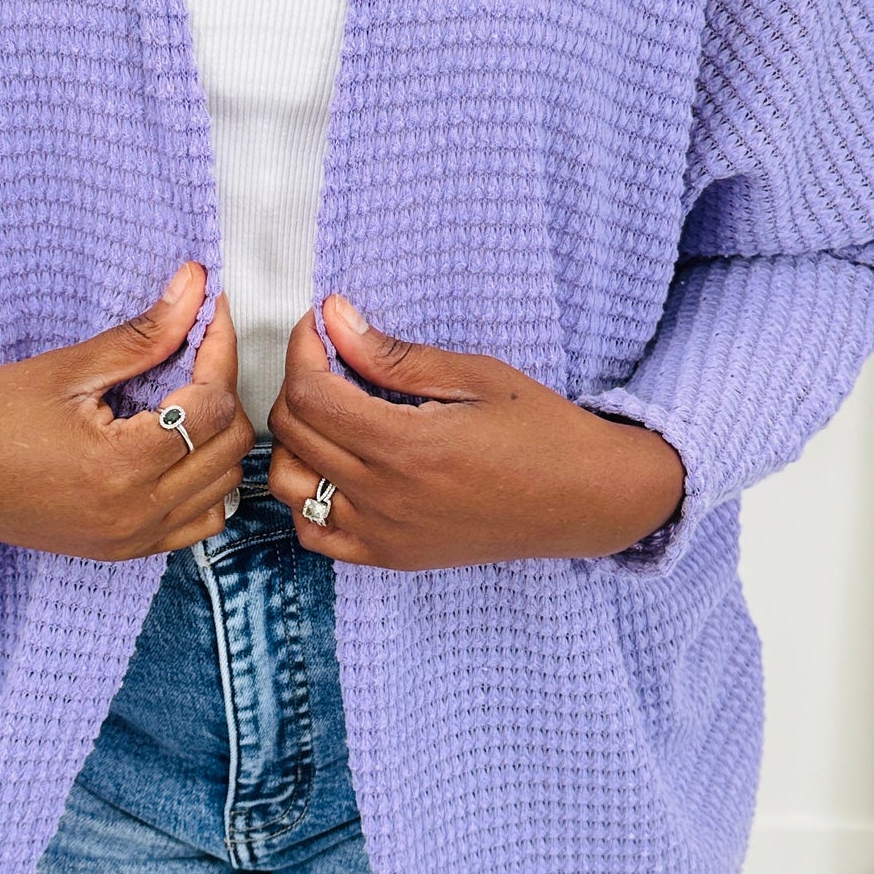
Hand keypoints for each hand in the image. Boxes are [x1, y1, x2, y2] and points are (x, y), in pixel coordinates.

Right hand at [0, 264, 255, 556]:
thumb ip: (143, 334)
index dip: (218, 351)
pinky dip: (204, 483)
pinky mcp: (125, 551)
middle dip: (223, 390)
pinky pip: (199, 522)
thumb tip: (195, 287)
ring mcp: (132, 540)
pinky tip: (178, 448)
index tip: (211, 313)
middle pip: (230, 448)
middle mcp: (135, 514)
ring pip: (224, 488)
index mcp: (120, 467)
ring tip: (188, 396)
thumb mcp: (69, 369)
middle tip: (199, 349)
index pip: (212, 405)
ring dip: (218, 438)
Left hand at [266, 295, 684, 568]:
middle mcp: (385, 497)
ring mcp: (383, 534)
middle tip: (331, 359)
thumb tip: (334, 316)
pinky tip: (336, 467)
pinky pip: (313, 532)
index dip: (303, 348)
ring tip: (333, 412)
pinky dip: (307, 496)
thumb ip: (394, 354)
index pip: (310, 393)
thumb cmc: (540, 429)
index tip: (321, 326)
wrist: (585, 500)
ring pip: (288, 483)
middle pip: (292, 431)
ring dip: (296, 439)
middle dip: (299, 382)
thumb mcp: (474, 375)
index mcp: (407, 447)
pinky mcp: (390, 557)